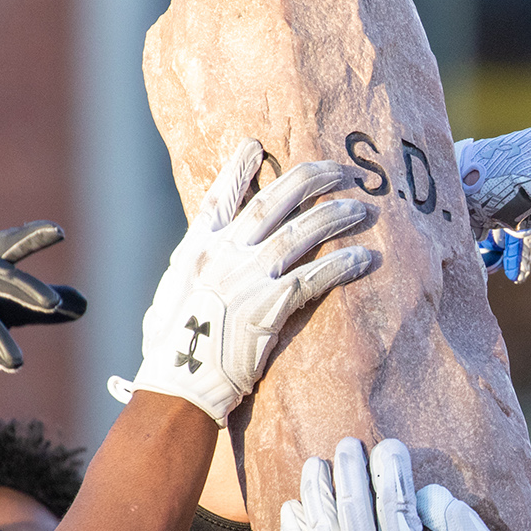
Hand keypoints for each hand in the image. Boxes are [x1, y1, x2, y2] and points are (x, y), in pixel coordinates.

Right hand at [126, 140, 371, 424]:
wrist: (176, 385)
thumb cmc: (168, 352)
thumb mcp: (166, 301)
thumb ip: (186, 275)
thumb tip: (195, 264)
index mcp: (194, 251)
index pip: (218, 198)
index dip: (237, 169)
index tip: (255, 145)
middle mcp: (223, 255)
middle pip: (271, 202)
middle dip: (308, 180)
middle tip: (337, 169)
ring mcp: (247, 279)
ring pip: (300, 233)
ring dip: (335, 217)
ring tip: (362, 208)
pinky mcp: (271, 307)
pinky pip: (316, 277)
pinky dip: (342, 265)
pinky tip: (364, 257)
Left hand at [280, 437, 504, 530]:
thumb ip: (461, 524)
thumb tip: (425, 494)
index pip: (395, 498)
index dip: (391, 465)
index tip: (390, 446)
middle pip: (353, 502)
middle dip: (350, 466)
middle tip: (349, 444)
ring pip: (321, 522)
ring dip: (316, 487)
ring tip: (316, 464)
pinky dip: (294, 526)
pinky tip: (294, 504)